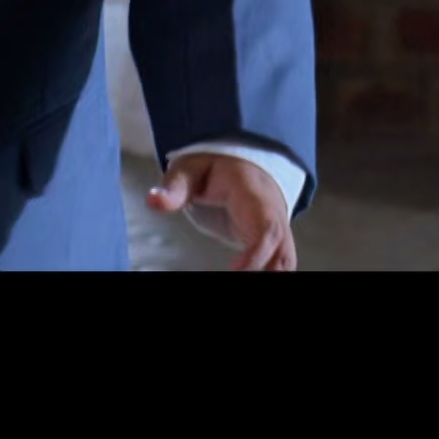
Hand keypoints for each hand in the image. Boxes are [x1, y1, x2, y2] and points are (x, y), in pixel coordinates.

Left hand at [147, 153, 298, 271]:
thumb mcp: (189, 170)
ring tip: (238, 276)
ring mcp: (277, 228)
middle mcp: (271, 213)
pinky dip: (268, 273)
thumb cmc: (213, 168)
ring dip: (271, 274)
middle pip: (283, 250)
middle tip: (235, 276)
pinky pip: (280, 264)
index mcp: (252, 194)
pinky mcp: (274, 242)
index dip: (257, 252)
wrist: (241, 162)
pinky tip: (244, 274)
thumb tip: (152, 201)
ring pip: (286, 261)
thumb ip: (174, 187)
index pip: (265, 226)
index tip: (234, 269)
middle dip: (267, 270)